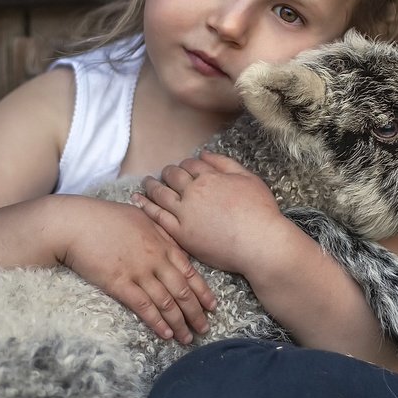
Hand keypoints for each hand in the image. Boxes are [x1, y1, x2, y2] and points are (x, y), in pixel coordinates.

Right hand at [55, 195, 215, 343]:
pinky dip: (157, 322)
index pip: (190, 271)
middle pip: (183, 290)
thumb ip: (159, 230)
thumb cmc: (105, 217)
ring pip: (166, 302)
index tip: (212, 306)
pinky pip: (144, 307)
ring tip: (187, 338)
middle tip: (205, 328)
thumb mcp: (140, 216)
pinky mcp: (120, 283)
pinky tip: (165, 334)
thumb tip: (171, 241)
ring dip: (179, 322)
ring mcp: (139, 272)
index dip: (203, 291)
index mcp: (163, 242)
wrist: (76, 223)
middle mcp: (156, 259)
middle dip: (196, 312)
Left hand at [133, 151, 282, 273]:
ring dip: (152, 186)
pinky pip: (157, 216)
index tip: (185, 168)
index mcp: (209, 177)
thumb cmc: (259, 212)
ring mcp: (185, 213)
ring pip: (161, 194)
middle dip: (168, 173)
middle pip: (173, 176)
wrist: (259, 243)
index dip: (186, 165)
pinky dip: (145, 206)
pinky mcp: (181, 234)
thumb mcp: (248, 178)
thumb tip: (204, 154)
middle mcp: (193, 192)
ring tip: (146, 183)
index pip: (190, 164)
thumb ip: (225, 163)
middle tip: (165, 174)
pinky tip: (138, 200)